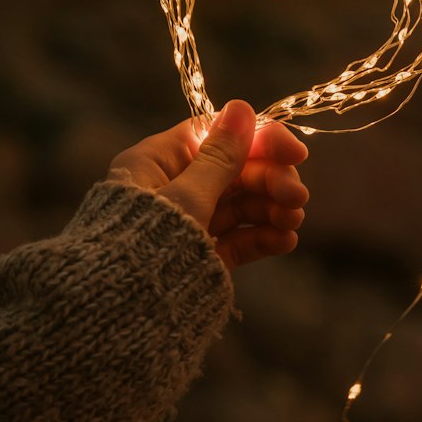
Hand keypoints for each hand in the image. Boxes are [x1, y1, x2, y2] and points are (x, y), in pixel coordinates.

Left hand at [106, 100, 308, 269]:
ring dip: (273, 208)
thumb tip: (242, 109)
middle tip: (298, 197)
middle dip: (271, 182)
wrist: (123, 312)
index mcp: (158, 162)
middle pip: (235, 172)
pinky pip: (239, 240)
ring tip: (294, 220)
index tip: (295, 152)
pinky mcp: (202, 257)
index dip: (260, 141)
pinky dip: (263, 237)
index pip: (216, 137)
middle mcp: (174, 188)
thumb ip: (219, 158)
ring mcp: (190, 223)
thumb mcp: (186, 197)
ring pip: (241, 206)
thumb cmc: (145, 245)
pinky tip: (286, 240)